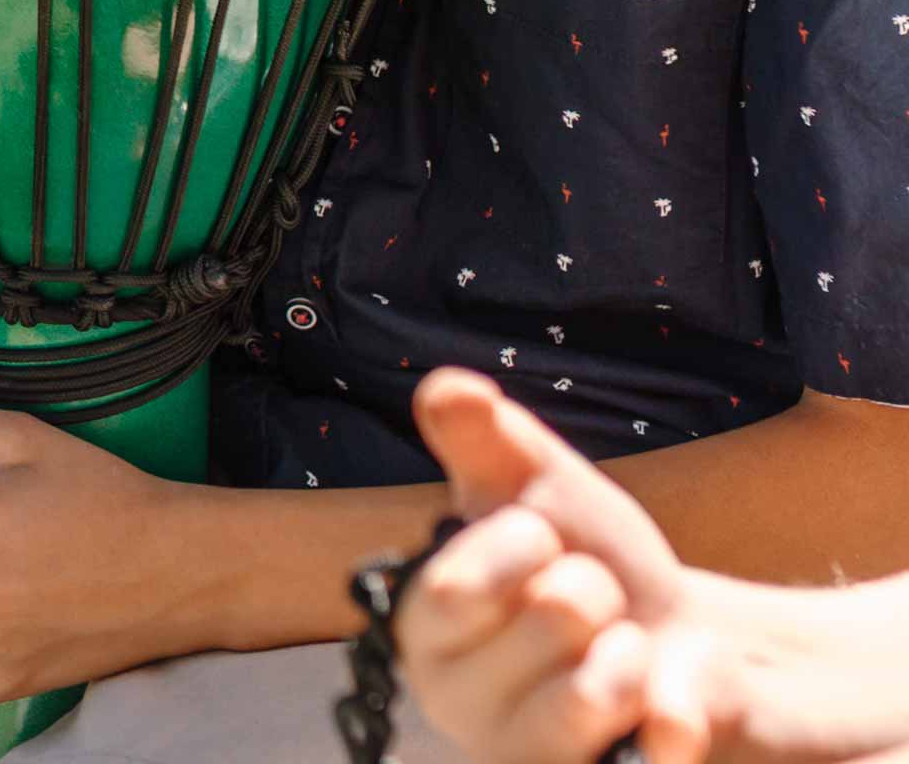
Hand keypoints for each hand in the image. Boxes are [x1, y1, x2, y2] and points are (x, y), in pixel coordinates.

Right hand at [403, 369, 908, 763]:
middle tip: (593, 603)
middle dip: (593, 589)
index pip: (452, 588)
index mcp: (424, 631)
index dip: (519, 545)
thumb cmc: (594, 566)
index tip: (542, 538)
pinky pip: (655, 747)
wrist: (691, 651)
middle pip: (545, 623)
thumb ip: (484, 441)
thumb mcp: (539, 490)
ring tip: (624, 655)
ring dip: (634, 650)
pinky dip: (678, 714)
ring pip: (596, 691)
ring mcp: (528, 759)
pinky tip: (667, 708)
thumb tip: (450, 388)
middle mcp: (458, 707)